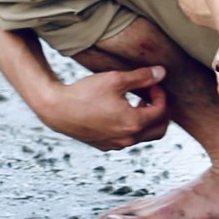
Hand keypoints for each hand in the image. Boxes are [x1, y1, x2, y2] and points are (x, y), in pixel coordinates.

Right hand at [27, 65, 170, 149]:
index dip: (161, 95)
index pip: (162, 112)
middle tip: (152, 96)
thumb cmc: (85, 93)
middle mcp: (128, 139)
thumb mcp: (115, 79)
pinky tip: (120, 112)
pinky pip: (127, 140)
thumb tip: (161, 73)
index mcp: (134, 123)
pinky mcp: (105, 146)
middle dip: (161, 112)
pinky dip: (132, 128)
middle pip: (159, 130)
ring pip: (144, 137)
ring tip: (136, 103)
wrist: (57, 110)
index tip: (153, 84)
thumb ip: (141, 77)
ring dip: (147, 120)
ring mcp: (116, 145)